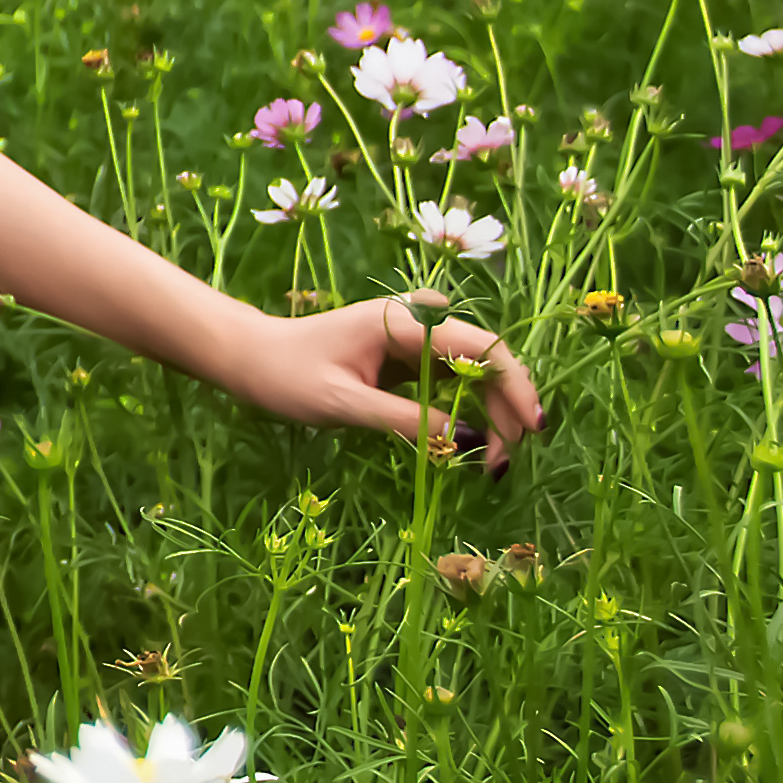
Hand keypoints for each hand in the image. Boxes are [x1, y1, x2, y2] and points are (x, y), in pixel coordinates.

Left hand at [202, 289, 545, 470]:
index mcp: (402, 321)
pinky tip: (475, 444)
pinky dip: (468, 411)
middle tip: (507, 463)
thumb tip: (468, 440)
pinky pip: (452, 380)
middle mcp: (416, 319)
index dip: (515, 386)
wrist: (250, 357)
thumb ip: (404, 420)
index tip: (531, 428)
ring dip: (492, 413)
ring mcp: (414, 336)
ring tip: (495, 463)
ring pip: (473, 372)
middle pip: (485, 359)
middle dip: (508, 408)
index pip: (480, 347)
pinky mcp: (408, 356)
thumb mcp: (342, 404)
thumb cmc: (285, 375)